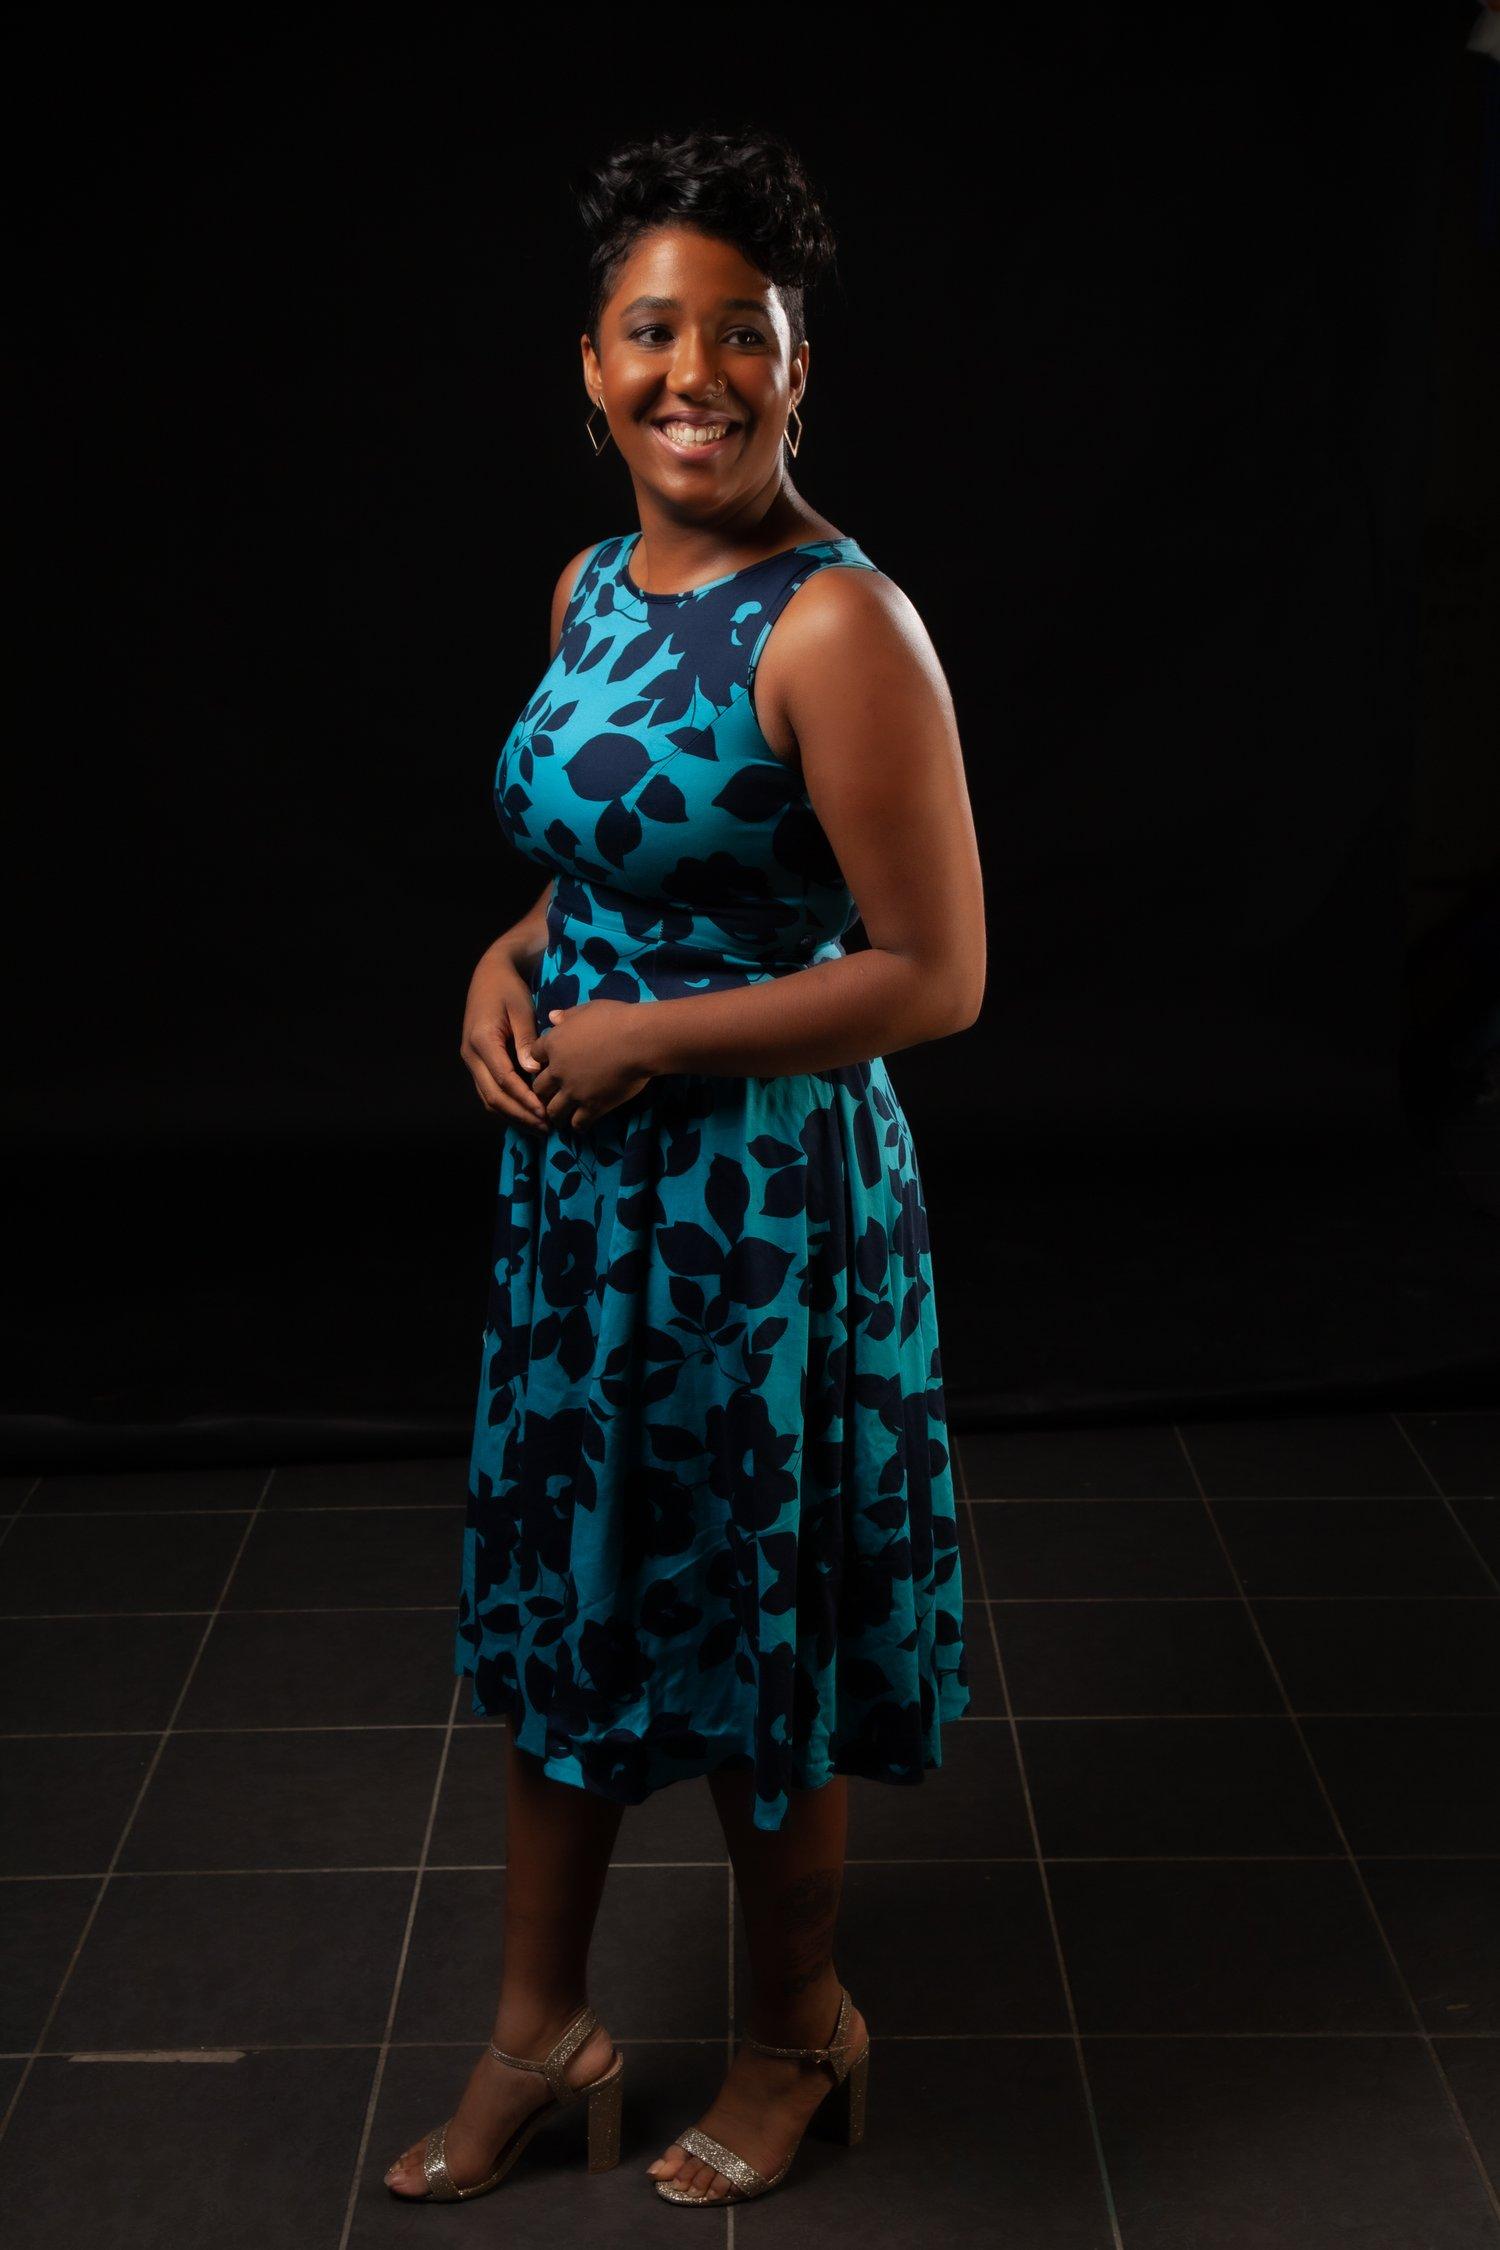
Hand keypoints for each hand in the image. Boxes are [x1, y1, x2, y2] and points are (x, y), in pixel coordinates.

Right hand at [459, 938, 549, 1134]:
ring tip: (540, 1127)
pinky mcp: (477, 1064)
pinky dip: (507, 1106)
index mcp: (482, 1040)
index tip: (546, 1112)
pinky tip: (528, 1114)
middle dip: (520, 1115)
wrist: (490, 975)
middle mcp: (471, 1055)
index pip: (504, 1079)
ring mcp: (471, 1061)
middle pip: (493, 1097)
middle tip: (546, 1128)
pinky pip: (490, 1092)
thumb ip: (527, 1040)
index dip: (525, 1099)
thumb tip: (534, 1070)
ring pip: (489, 1099)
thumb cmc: (509, 989)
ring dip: (513, 1116)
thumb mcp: (521, 1009)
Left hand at [528, 997, 653, 1131]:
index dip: (540, 1060)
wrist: (639, 1040)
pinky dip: (578, 1125)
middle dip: (543, 1091)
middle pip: (538, 1088)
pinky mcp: (592, 1106)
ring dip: (556, 1113)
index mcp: (554, 1044)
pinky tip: (582, 1123)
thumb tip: (552, 1017)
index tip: (548, 1063)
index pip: (534, 1056)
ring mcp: (574, 1091)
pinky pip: (577, 1124)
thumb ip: (568, 1015)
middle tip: (551, 1094)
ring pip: (553, 1111)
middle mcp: (558, 1071)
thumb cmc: (616, 1019)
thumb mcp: (588, 1009)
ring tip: (562, 1116)